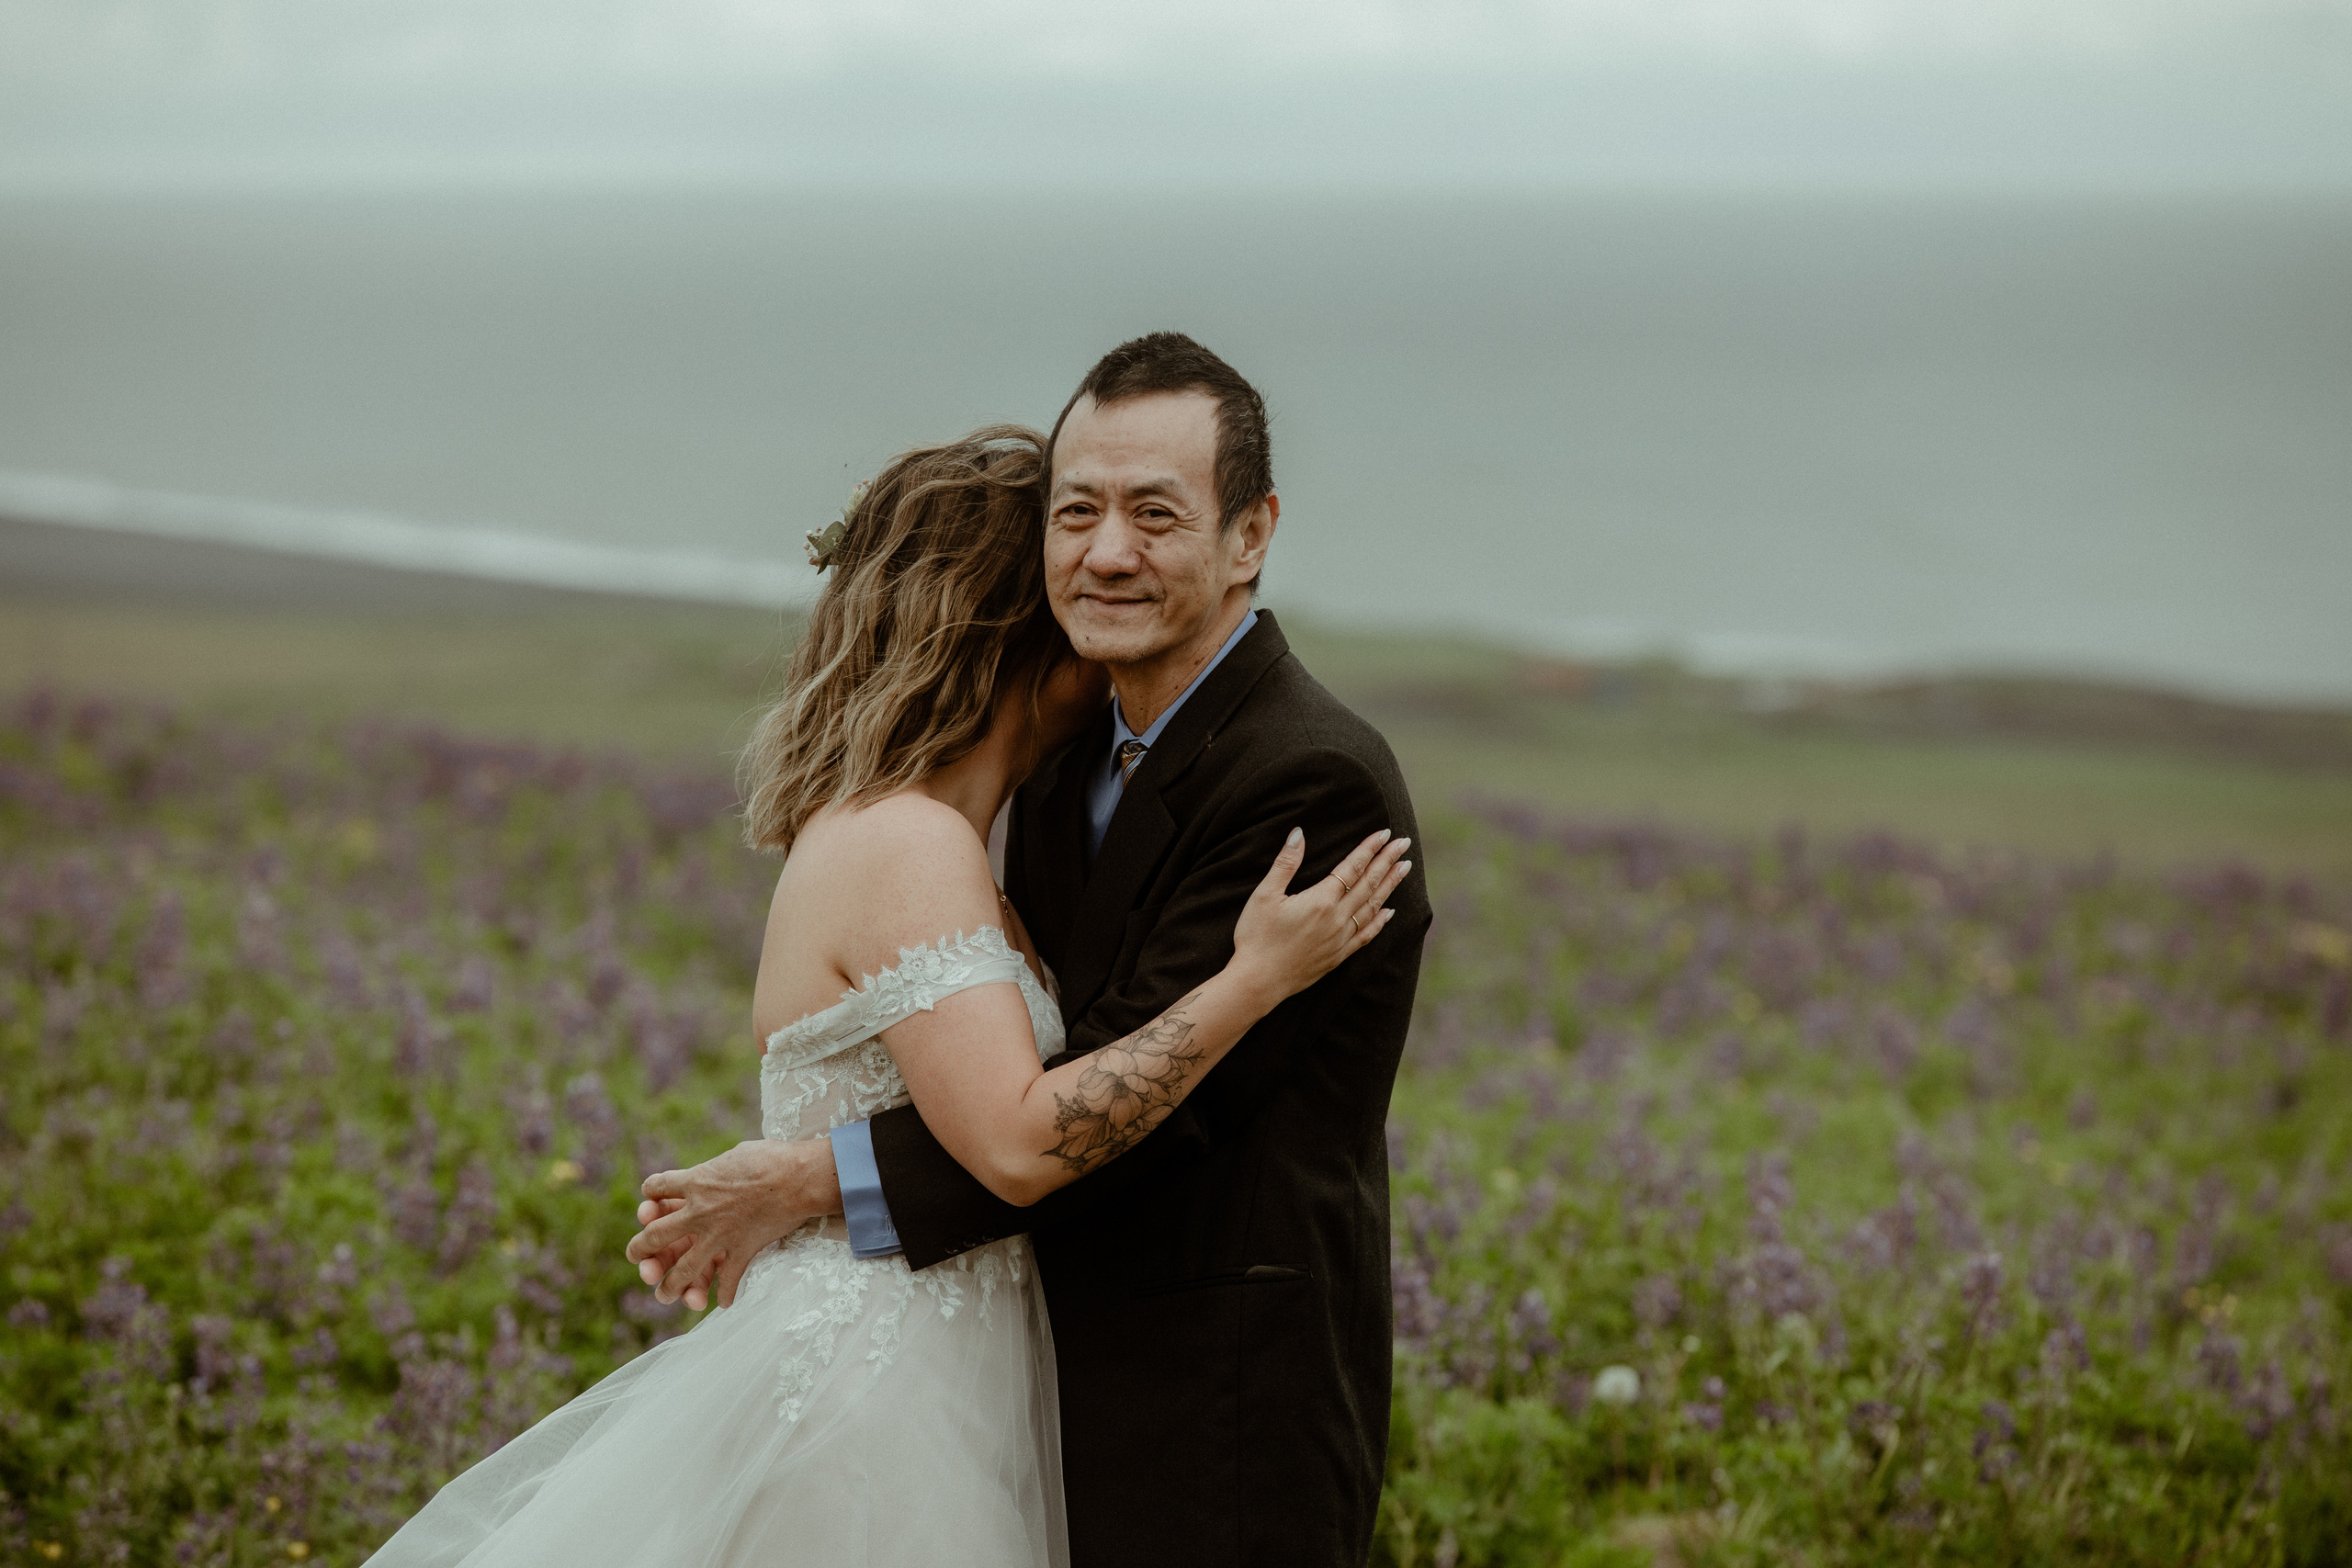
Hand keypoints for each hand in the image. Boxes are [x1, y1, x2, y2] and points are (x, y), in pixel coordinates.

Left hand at [624, 1138, 843, 1309]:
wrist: (798, 1177)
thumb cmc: (770, 1157)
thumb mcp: (734, 1155)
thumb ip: (718, 1170)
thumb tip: (719, 1173)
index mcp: (696, 1182)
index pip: (657, 1187)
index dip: (651, 1193)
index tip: (651, 1198)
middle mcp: (698, 1212)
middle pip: (655, 1236)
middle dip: (640, 1249)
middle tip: (636, 1256)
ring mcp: (718, 1236)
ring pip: (683, 1269)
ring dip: (670, 1286)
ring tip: (663, 1295)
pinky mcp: (740, 1251)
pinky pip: (727, 1280)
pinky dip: (725, 1294)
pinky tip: (721, 1301)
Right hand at [1226, 826, 1411, 1008]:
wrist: (1257, 981)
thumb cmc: (1256, 936)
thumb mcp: (1265, 895)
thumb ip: (1285, 863)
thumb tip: (1299, 833)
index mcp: (1320, 900)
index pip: (1352, 867)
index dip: (1369, 848)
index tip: (1385, 833)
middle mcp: (1336, 919)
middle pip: (1369, 884)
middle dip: (1388, 861)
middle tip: (1404, 843)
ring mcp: (1340, 939)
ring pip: (1372, 907)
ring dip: (1390, 886)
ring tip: (1404, 868)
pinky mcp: (1338, 956)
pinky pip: (1366, 935)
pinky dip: (1380, 922)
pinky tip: (1390, 911)